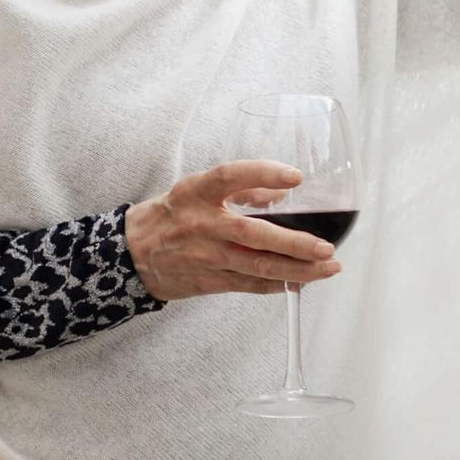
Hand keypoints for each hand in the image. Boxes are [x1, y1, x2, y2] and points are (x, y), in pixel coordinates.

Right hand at [124, 161, 344, 301]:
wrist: (131, 256)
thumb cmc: (170, 217)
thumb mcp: (195, 191)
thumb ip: (238, 190)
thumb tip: (281, 193)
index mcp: (196, 192)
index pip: (230, 177)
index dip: (263, 174)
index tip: (295, 177)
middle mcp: (201, 224)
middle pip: (252, 234)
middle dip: (293, 243)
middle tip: (326, 247)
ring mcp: (206, 256)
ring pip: (257, 266)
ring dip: (297, 270)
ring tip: (328, 268)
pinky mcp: (209, 281)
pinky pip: (249, 285)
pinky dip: (278, 285)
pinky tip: (302, 282)